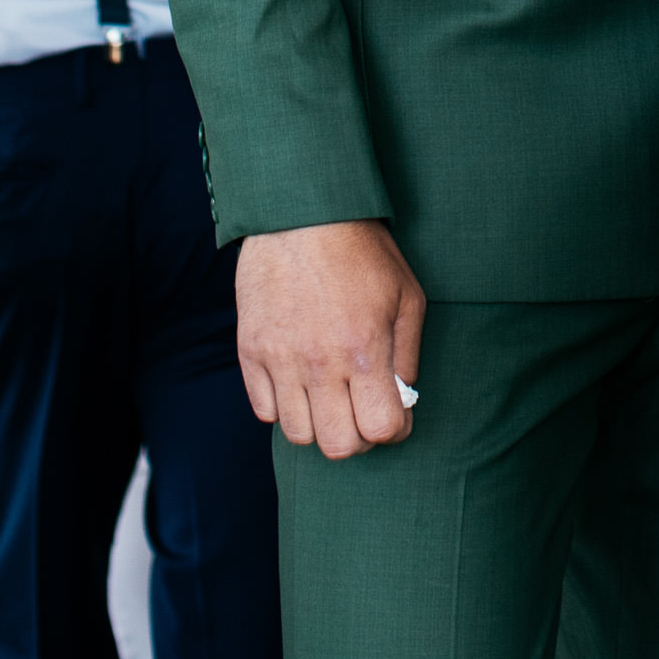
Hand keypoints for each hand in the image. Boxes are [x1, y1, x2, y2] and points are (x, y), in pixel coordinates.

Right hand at [236, 218, 424, 459]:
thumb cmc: (361, 251)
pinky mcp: (251, 351)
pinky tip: (300, 382)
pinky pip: (265, 411)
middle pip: (338, 445)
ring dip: (320, 424)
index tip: (395, 413)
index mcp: (364, 348)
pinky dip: (285, 407)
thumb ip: (408, 354)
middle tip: (362, 411)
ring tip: (330, 397)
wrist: (302, 212)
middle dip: (358, 437)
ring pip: (299, 435)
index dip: (396, 429)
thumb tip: (403, 396)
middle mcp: (320, 362)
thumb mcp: (406, 294)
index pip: (382, 429)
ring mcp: (281, 359)